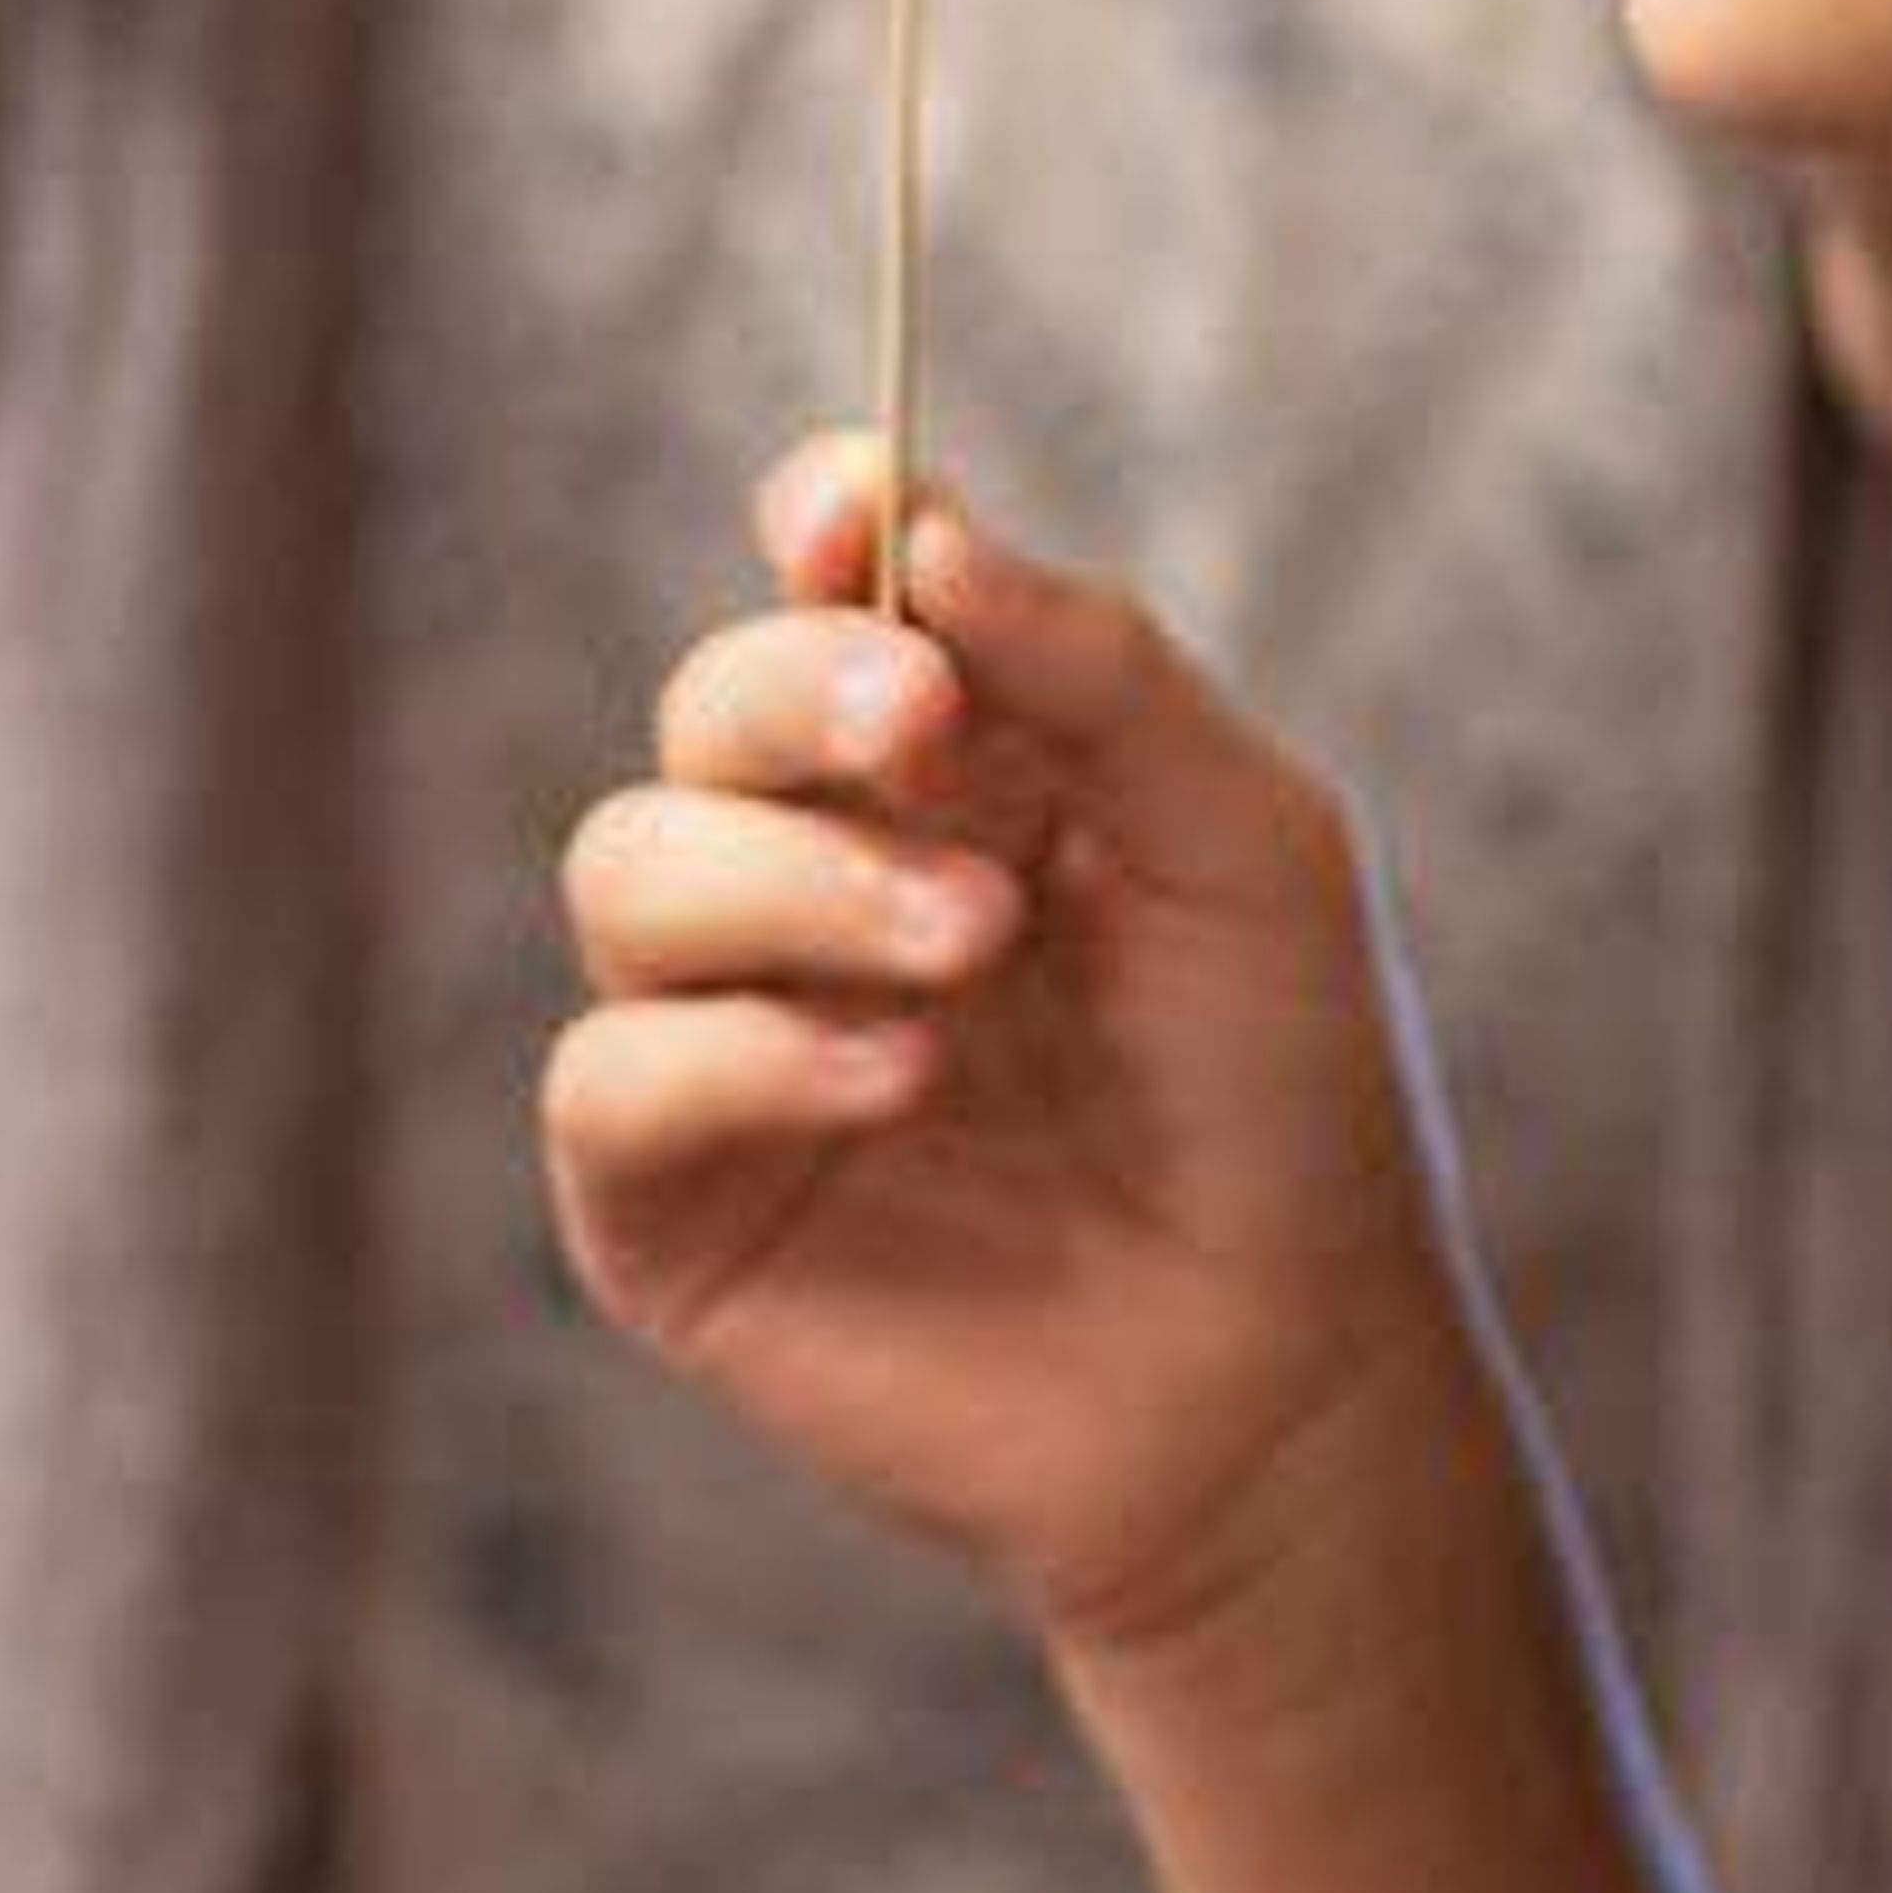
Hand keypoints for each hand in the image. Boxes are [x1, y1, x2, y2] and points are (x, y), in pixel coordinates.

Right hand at [546, 437, 1464, 1667]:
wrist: (1282, 1381)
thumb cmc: (1280, 1090)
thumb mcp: (1242, 838)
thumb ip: (1096, 666)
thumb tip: (917, 525)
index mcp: (949, 759)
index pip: (824, 577)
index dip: (819, 519)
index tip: (850, 511)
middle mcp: (817, 869)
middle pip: (706, 702)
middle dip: (800, 691)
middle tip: (926, 729)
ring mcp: (733, 1032)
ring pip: (625, 867)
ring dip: (791, 879)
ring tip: (970, 947)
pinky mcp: (673, 1207)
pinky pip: (610, 1075)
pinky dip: (742, 1051)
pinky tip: (902, 1080)